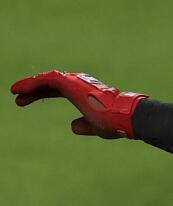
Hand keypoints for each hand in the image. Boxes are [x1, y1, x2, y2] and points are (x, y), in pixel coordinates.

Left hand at [10, 70, 145, 138]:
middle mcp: (80, 83)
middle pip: (51, 84)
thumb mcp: (96, 126)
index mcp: (85, 92)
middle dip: (34, 90)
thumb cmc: (114, 122)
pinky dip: (32, 83)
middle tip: (18, 98)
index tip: (25, 101)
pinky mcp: (71, 84)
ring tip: (15, 92)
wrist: (124, 117)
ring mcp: (76, 82)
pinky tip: (20, 90)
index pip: (58, 90)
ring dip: (30, 85)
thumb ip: (84, 125)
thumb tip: (72, 126)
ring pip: (48, 80)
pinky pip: (48, 80)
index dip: (41, 94)